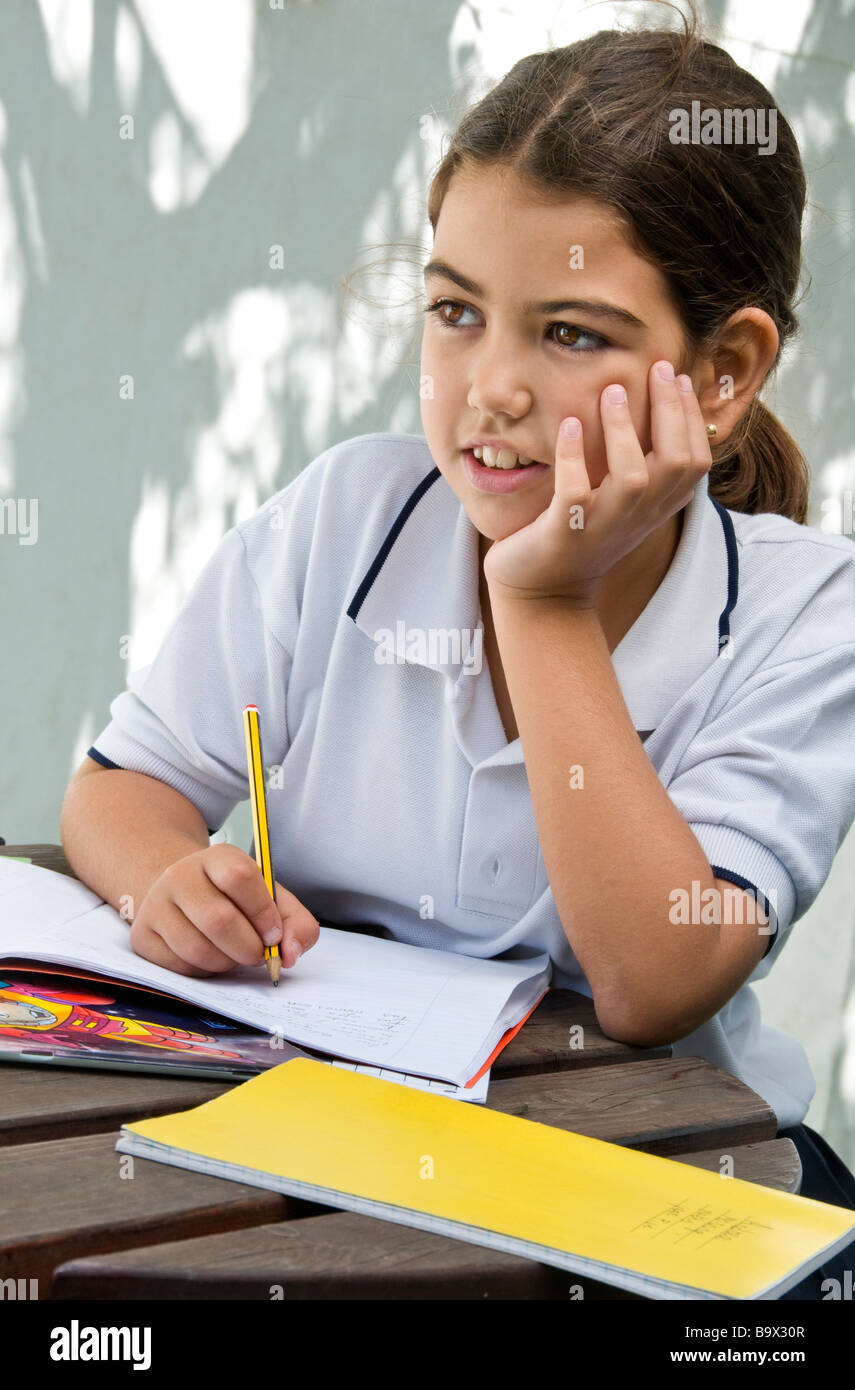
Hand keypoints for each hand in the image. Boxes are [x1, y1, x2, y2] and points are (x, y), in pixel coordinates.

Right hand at [129, 843, 319, 976]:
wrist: (185, 897)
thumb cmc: (235, 901)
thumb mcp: (271, 900)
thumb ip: (296, 924)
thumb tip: (290, 954)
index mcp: (218, 857)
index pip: (240, 877)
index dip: (263, 912)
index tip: (273, 934)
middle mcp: (180, 875)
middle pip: (219, 920)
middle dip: (248, 948)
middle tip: (257, 954)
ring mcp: (156, 905)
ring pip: (198, 949)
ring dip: (226, 963)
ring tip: (233, 954)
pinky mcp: (142, 936)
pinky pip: (179, 967)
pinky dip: (203, 972)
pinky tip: (209, 957)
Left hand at [481, 362, 712, 602]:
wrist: (543, 592)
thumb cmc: (582, 534)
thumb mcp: (623, 502)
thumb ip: (644, 466)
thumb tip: (660, 408)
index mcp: (657, 508)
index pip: (695, 461)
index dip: (691, 417)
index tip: (678, 376)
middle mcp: (638, 518)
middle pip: (675, 462)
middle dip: (670, 410)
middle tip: (657, 368)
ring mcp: (603, 527)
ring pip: (632, 478)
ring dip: (624, 430)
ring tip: (611, 391)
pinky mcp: (564, 535)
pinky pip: (574, 493)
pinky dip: (572, 457)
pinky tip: (568, 426)